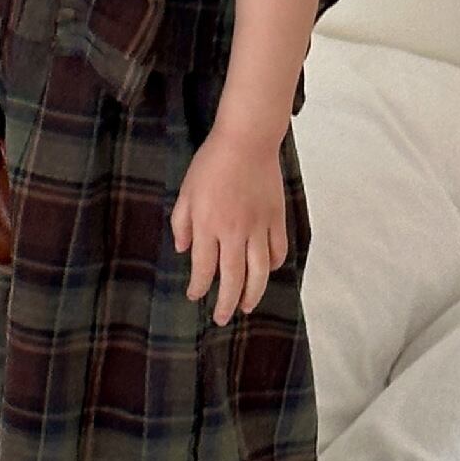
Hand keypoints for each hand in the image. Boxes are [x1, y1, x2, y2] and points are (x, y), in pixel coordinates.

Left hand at [172, 127, 290, 324]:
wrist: (246, 142)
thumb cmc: (210, 165)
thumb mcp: (185, 192)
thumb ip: (182, 223)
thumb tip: (185, 251)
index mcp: (208, 226)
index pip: (204, 268)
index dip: (199, 287)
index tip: (195, 296)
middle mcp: (234, 232)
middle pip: (233, 278)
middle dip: (226, 303)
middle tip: (221, 318)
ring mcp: (259, 228)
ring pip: (259, 272)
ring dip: (253, 294)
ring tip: (246, 308)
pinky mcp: (277, 220)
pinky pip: (277, 251)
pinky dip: (271, 266)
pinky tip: (264, 273)